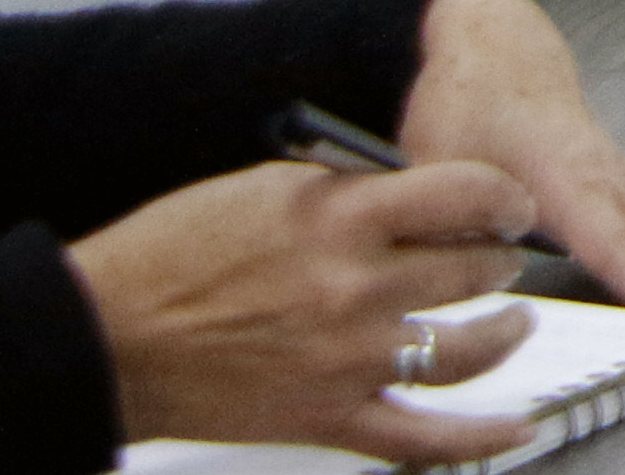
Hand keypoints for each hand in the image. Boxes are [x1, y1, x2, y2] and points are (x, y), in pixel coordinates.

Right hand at [70, 161, 539, 461]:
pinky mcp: (329, 417)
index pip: (469, 193)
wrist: (105, 335)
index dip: (505, 197)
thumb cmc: (168, 258)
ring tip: (512, 319)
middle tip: (496, 255)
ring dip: (504, 330)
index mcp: (341, 219)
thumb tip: (411, 193)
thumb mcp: (266, 188)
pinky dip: (482, 436)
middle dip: (497, 257)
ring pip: (470, 346)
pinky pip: (426, 437)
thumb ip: (348, 193)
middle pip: (476, 267)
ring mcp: (348, 359)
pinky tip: (518, 424)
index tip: (509, 203)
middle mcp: (356, 288)